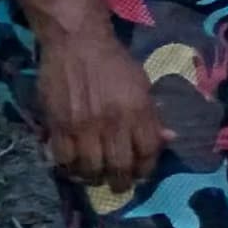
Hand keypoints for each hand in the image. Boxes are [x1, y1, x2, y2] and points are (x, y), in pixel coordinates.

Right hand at [29, 18, 165, 195]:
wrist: (77, 43)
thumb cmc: (114, 62)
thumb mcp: (142, 84)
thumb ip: (152, 115)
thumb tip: (169, 139)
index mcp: (138, 110)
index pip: (148, 151)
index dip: (146, 168)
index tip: (142, 173)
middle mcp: (113, 122)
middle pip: (119, 167)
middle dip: (121, 182)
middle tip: (119, 185)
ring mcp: (84, 126)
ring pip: (90, 168)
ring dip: (94, 177)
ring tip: (96, 177)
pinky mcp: (58, 125)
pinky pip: (63, 159)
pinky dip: (68, 167)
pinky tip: (73, 165)